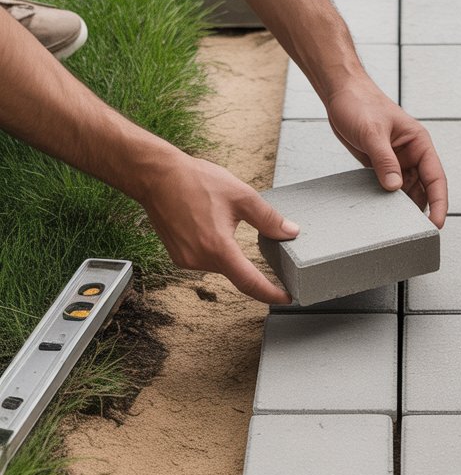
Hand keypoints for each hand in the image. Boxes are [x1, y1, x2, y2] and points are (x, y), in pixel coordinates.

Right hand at [138, 149, 298, 302]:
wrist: (157, 176)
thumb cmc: (195, 181)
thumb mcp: (241, 196)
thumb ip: (268, 219)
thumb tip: (290, 232)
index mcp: (218, 248)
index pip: (250, 282)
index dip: (271, 293)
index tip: (286, 297)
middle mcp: (200, 259)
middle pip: (235, 271)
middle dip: (246, 258)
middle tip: (248, 233)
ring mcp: (186, 260)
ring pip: (220, 264)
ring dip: (227, 250)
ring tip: (216, 218)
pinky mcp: (178, 257)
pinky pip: (204, 259)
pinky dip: (213, 248)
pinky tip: (206, 225)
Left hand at [325, 76, 448, 226]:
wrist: (341, 94)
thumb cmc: (360, 103)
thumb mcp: (372, 133)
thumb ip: (384, 161)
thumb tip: (394, 187)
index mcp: (419, 143)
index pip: (436, 178)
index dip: (439, 203)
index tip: (437, 223)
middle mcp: (412, 154)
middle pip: (424, 189)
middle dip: (421, 210)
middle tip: (415, 232)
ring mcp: (397, 161)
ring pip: (407, 191)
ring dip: (403, 207)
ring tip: (397, 226)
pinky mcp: (381, 165)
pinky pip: (389, 188)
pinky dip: (387, 201)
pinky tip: (382, 212)